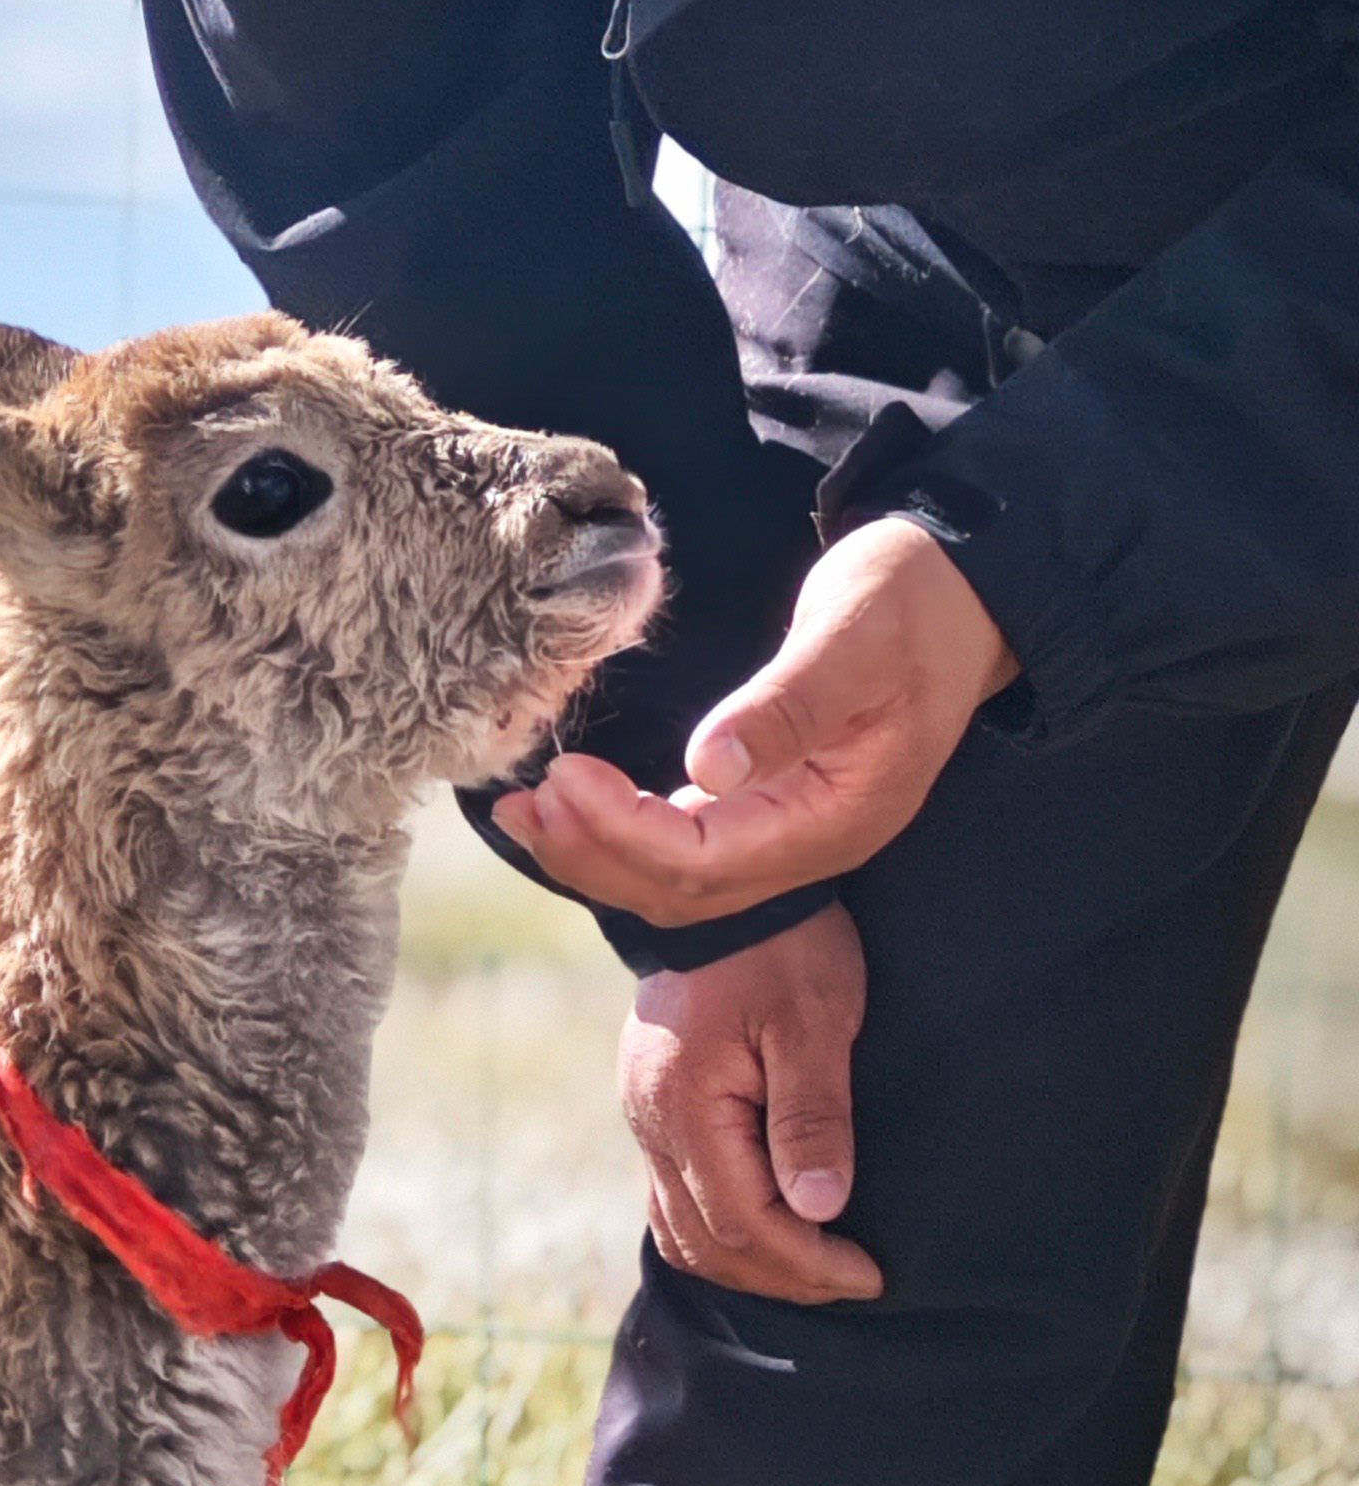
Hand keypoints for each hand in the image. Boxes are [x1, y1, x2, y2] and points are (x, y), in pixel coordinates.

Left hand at [497, 514, 1016, 925]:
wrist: (963, 595)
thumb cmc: (911, 603)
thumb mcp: (852, 638)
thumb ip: (787, 706)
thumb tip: (708, 768)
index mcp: (837, 818)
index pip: (706, 859)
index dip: (623, 831)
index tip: (564, 778)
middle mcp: (813, 844)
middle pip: (683, 890)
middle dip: (594, 855)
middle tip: (522, 804)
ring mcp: (794, 832)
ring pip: (679, 879)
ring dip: (598, 853)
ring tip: (528, 811)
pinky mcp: (773, 805)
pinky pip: (687, 848)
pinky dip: (623, 834)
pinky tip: (578, 803)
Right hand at [620, 900, 879, 1303]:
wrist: (724, 888)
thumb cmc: (782, 948)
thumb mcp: (815, 1023)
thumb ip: (812, 1117)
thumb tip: (819, 1209)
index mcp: (687, 1106)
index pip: (744, 1224)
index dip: (810, 1263)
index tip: (869, 1275)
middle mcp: (649, 1121)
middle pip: (708, 1241)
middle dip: (784, 1276)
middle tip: (853, 1281)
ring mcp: (642, 1115)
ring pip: (681, 1230)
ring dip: (749, 1263)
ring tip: (816, 1266)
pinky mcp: (650, 1105)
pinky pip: (673, 1197)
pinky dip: (720, 1230)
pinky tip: (770, 1227)